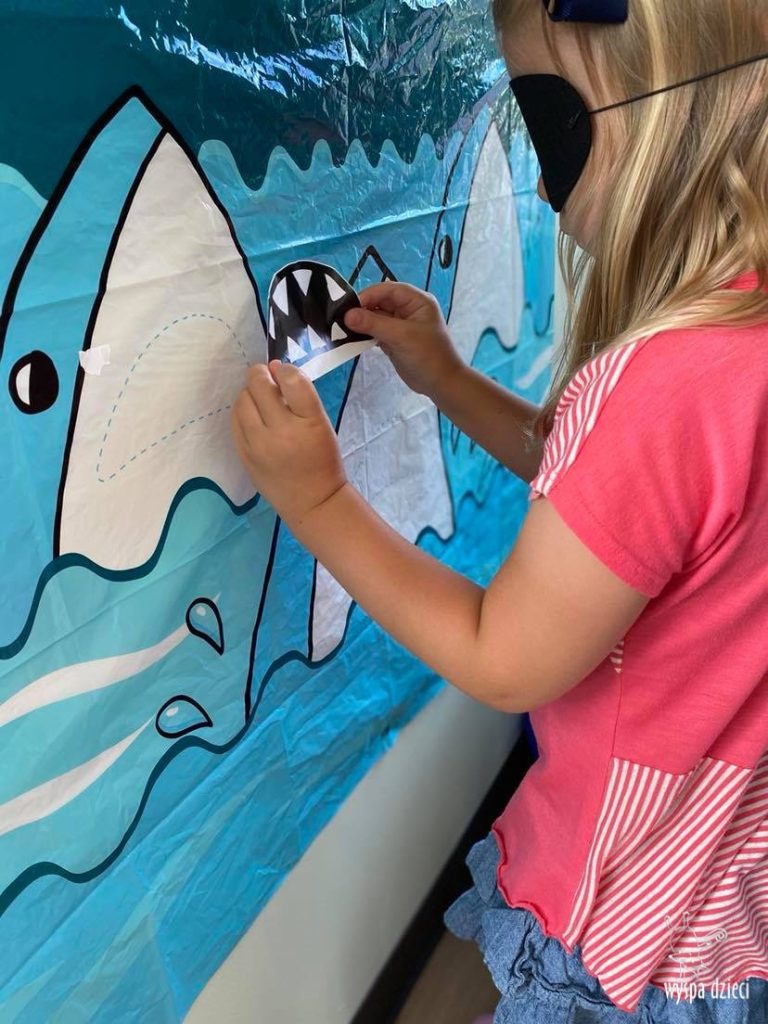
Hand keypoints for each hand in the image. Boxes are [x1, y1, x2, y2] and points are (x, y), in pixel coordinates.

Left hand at [231, 361, 346, 524]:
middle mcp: (280, 433)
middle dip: (261, 376)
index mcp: (308, 423)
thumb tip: (274, 367)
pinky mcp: (244, 455)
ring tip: (262, 401)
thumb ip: (301, 394)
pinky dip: (243, 411)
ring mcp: (258, 446)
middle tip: (269, 381)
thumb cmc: (321, 459)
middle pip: (258, 385)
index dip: (285, 370)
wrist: (312, 500)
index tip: (285, 375)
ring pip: (242, 400)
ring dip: (250, 393)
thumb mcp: (321, 423)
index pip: (291, 380)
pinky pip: (234, 420)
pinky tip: (254, 417)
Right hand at [343, 281, 462, 398]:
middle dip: (362, 309)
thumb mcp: (401, 336)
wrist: (441, 384)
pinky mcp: (394, 340)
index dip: (368, 295)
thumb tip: (347, 315)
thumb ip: (374, 324)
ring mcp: (401, 325)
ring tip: (343, 329)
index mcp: (417, 301)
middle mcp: (408, 309)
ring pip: (376, 317)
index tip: (349, 308)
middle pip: (380, 302)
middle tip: (341, 319)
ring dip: (362, 322)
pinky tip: (352, 339)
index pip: (388, 289)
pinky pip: (376, 331)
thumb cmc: (427, 356)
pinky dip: (365, 334)